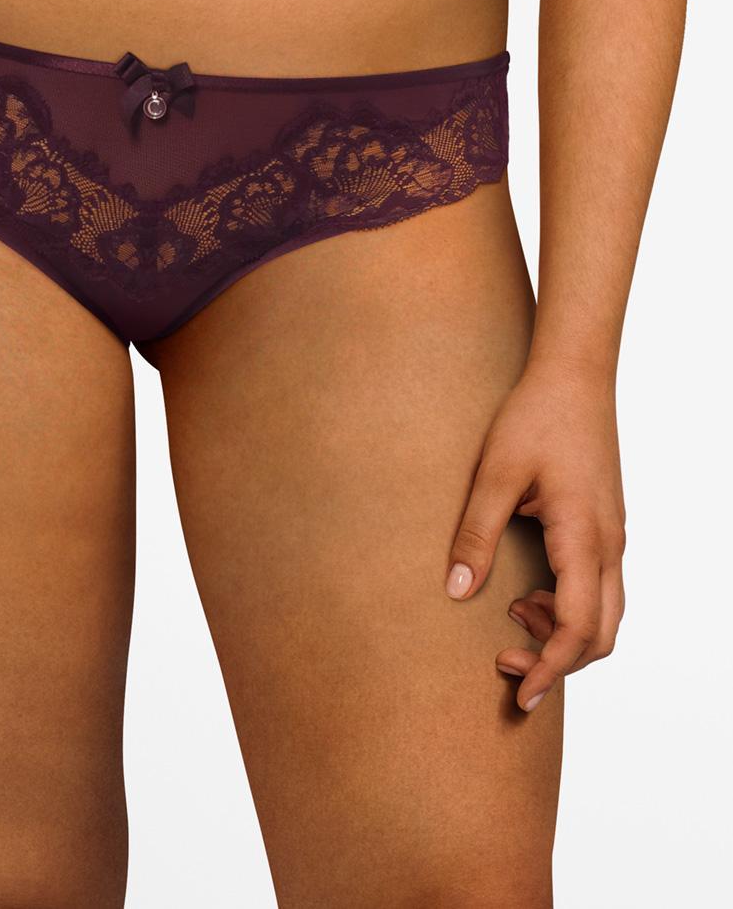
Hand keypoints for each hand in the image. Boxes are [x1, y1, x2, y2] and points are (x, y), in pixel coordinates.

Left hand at [445, 359, 626, 711]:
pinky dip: (567, 606)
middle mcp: (609, 544)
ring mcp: (612, 536)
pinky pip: (598, 587)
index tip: (520, 694)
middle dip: (557, 662)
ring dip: (562, 632)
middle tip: (504, 665)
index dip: (550, 668)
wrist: (574, 375)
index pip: (579, 627)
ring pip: (605, 613)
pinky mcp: (605, 526)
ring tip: (509, 616)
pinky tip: (526, 590)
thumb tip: (456, 593)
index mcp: (583, 535)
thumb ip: (476, 535)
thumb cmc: (535, 416)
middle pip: (602, 634)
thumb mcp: (495, 474)